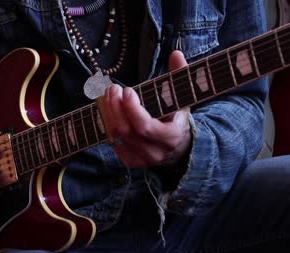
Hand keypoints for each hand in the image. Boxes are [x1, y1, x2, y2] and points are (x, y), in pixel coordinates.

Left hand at [102, 51, 191, 167]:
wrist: (179, 148)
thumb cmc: (177, 118)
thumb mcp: (182, 98)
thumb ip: (180, 76)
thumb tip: (175, 54)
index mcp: (171, 137)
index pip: (145, 127)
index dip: (132, 108)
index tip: (127, 90)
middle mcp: (155, 153)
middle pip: (125, 131)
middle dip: (115, 106)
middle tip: (112, 88)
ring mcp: (141, 160)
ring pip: (115, 137)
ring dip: (107, 113)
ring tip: (107, 94)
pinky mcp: (129, 161)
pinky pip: (112, 142)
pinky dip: (107, 124)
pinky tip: (108, 109)